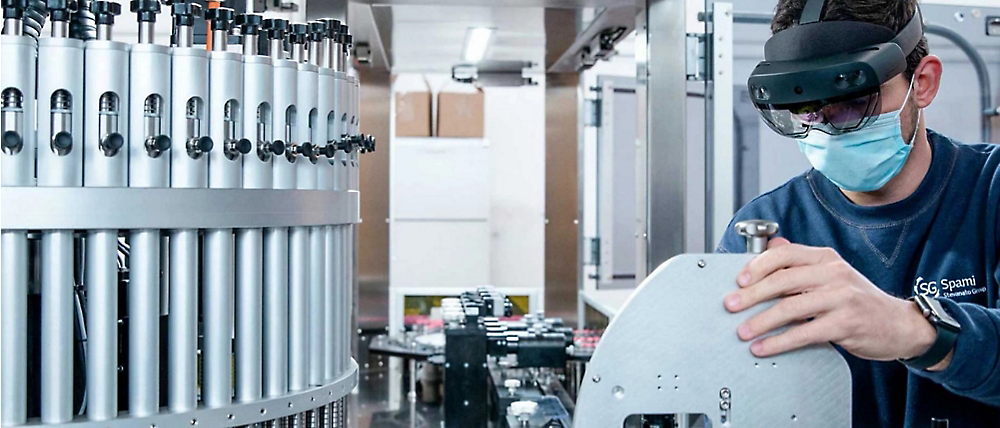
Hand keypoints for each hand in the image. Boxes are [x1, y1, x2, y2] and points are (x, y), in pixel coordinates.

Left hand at [723, 238, 945, 366]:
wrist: (901, 324)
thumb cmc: (860, 300)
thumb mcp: (832, 274)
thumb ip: (801, 262)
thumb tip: (771, 245)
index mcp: (826, 258)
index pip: (784, 255)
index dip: (757, 266)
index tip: (738, 280)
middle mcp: (833, 274)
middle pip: (782, 280)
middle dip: (751, 295)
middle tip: (730, 305)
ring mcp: (841, 298)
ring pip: (791, 307)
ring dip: (761, 321)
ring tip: (743, 331)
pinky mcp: (846, 323)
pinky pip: (804, 332)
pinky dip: (780, 341)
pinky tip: (765, 347)